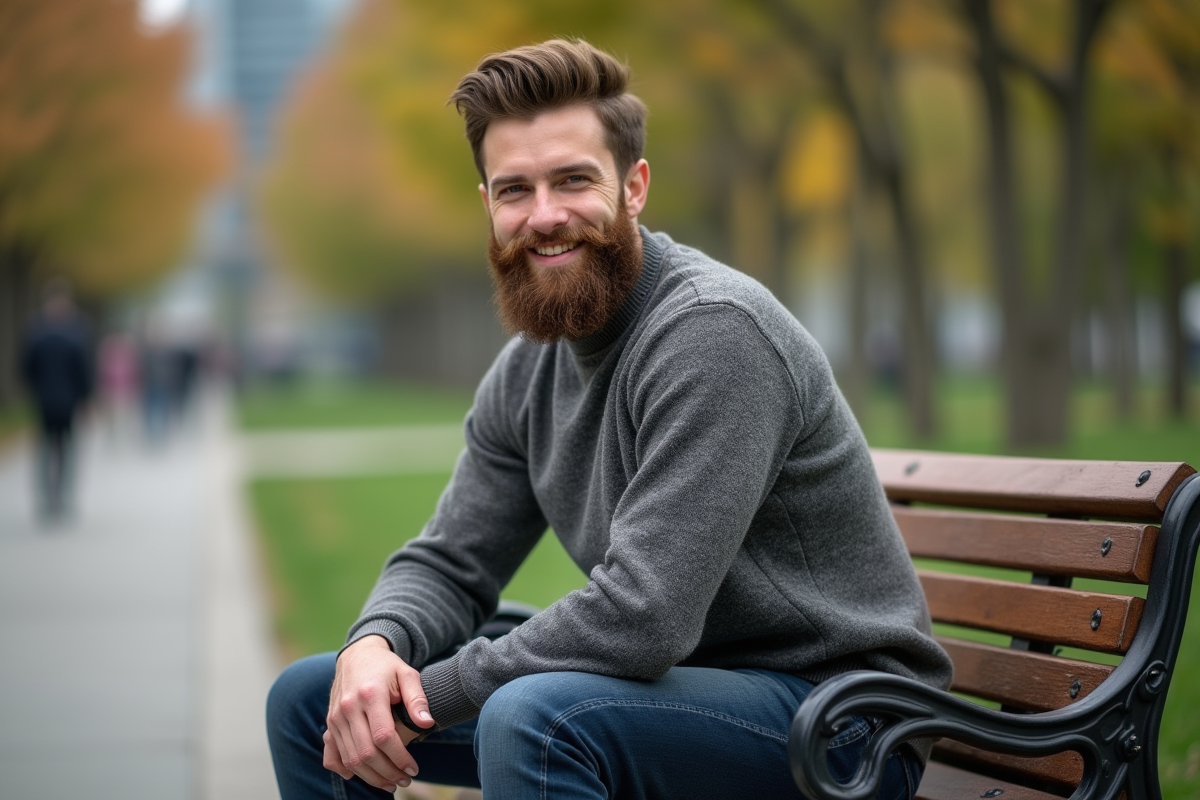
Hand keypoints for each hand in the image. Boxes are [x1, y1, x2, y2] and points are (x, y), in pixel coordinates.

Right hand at [323, 635, 435, 791]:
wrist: (357, 655)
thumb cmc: (387, 666)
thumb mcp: (407, 674)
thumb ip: (417, 698)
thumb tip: (427, 723)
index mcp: (370, 694)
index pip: (384, 736)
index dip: (399, 757)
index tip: (413, 768)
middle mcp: (348, 707)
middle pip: (365, 752)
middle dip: (387, 772)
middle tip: (405, 780)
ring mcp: (336, 717)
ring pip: (350, 758)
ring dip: (371, 776)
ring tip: (390, 783)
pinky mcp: (330, 723)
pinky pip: (331, 755)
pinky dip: (344, 770)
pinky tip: (361, 776)